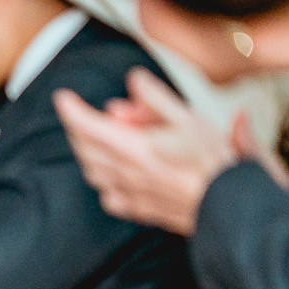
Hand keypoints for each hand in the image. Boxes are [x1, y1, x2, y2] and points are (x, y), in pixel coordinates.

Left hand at [54, 68, 236, 236]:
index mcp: (133, 148)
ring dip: (91, 150)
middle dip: (80, 128)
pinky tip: (117, 169)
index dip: (72, 110)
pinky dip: (105, 176)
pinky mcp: (135, 208)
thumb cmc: (213, 160)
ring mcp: (127, 194)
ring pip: (93, 170)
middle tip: (85, 113)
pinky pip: (107, 193)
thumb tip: (134, 79)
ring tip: (104, 135)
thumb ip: (156, 99)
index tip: (62, 97)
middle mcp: (124, 173)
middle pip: (85, 148)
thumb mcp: (189, 118)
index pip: (88, 127)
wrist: (226, 203)